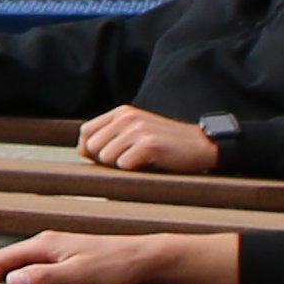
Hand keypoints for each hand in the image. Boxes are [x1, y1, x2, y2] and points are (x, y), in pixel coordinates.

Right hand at [0, 226, 241, 283]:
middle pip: (8, 263)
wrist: (145, 259)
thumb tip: (12, 281)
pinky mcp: (69, 261)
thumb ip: (44, 277)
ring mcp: (58, 252)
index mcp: (45, 244)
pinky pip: (37, 272)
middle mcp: (48, 244)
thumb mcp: (78, 274)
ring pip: (23, 268)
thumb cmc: (115, 266)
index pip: (1, 259)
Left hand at [74, 103, 217, 173]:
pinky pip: (123, 165)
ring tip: (140, 162)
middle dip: (106, 161)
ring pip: (106, 157)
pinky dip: (134, 170)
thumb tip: (82, 150)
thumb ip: (110, 137)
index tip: (109, 158)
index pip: (86, 132)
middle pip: (92, 147)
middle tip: (130, 161)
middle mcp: (127, 117)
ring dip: (120, 166)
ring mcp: (138, 129)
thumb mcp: (135, 132)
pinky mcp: (149, 144)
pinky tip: (149, 164)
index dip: (91, 150)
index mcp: (121, 112)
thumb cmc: (165, 144)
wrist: (201, 146)